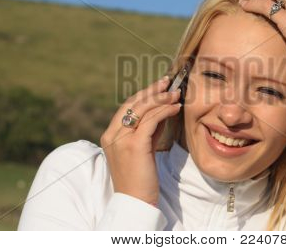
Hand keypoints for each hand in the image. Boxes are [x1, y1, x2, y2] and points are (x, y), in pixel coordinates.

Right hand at [100, 76, 181, 205]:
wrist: (136, 202)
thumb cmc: (141, 178)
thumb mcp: (142, 149)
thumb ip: (148, 130)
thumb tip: (163, 110)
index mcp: (110, 135)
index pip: (127, 107)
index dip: (143, 94)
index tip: (158, 86)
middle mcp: (112, 134)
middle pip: (132, 103)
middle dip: (151, 91)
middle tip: (167, 83)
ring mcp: (121, 139)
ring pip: (141, 108)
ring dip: (161, 98)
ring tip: (175, 94)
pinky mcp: (134, 145)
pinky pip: (151, 120)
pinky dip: (164, 111)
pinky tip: (175, 108)